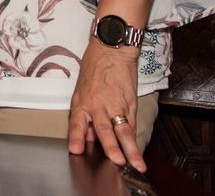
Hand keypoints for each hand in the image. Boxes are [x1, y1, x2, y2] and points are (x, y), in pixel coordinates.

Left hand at [67, 40, 145, 171]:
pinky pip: (131, 123)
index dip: (76, 137)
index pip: (77, 123)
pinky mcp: (129, 102)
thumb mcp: (81, 91)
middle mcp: (97, 105)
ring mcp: (115, 104)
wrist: (111, 50)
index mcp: (81, 102)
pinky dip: (134, 138)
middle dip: (110, 147)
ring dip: (130, 148)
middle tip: (116, 161)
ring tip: (135, 162)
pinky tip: (138, 150)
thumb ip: (85, 115)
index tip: (76, 150)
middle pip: (104, 129)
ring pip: (123, 130)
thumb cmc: (94, 69)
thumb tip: (88, 137)